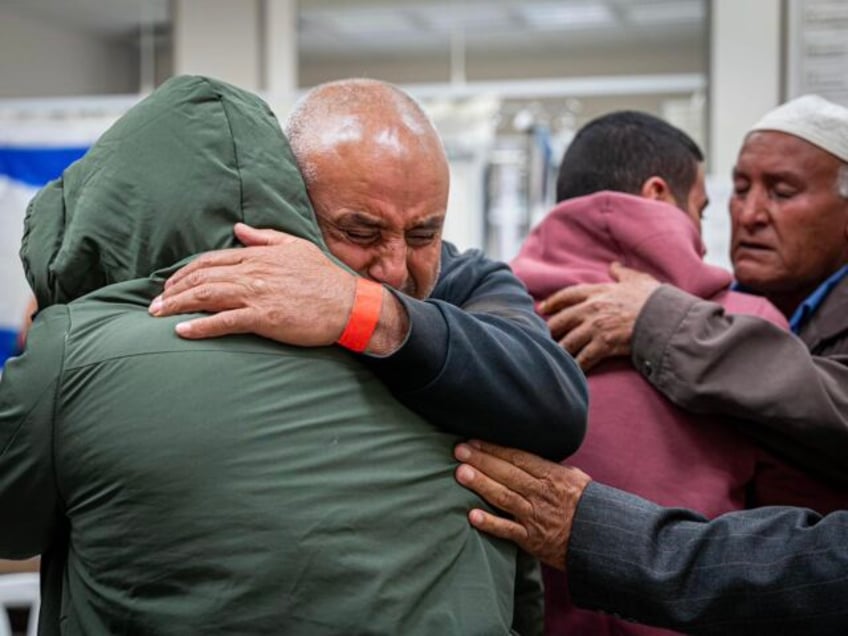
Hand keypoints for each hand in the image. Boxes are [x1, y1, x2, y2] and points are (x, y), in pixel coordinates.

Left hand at [149, 223, 357, 346]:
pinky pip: (225, 322)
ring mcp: (257, 295)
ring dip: (178, 305)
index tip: (171, 284)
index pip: (212, 260)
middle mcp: (253, 272)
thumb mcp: (295, 246)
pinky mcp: (264, 318)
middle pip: (203, 277)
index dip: (187, 272)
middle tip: (154, 303)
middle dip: (174, 290)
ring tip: (157, 315)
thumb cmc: (324, 277)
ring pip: (207, 296)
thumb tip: (239, 228)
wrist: (348, 304)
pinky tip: (182, 331)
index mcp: (259, 255)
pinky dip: (201, 326)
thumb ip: (264, 237)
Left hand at [454, 440, 590, 570]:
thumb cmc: (588, 506)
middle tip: (459, 451)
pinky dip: (490, 523)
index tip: (474, 440)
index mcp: (553, 476)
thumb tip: (531, 455)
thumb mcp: (576, 479)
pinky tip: (472, 515)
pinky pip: (508, 531)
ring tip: (460, 473)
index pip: (519, 457)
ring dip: (481, 484)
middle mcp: (542, 494)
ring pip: (504, 497)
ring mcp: (536, 517)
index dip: (495, 448)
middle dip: (482, 460)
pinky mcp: (532, 540)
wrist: (601, 541)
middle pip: (507, 473)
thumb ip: (552, 467)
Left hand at [539, 262, 659, 371]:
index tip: (542, 308)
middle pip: (561, 320)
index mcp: (598, 292)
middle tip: (542, 336)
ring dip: (560, 350)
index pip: (567, 295)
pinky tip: (571, 372)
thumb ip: (623, 273)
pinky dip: (576, 366)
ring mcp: (596, 327)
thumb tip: (614, 266)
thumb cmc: (653, 298)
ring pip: (568, 341)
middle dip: (550, 329)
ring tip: (553, 357)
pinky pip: (583, 358)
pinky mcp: (603, 344)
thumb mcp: (638, 279)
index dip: (553, 302)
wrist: (665, 318)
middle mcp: (592, 309)